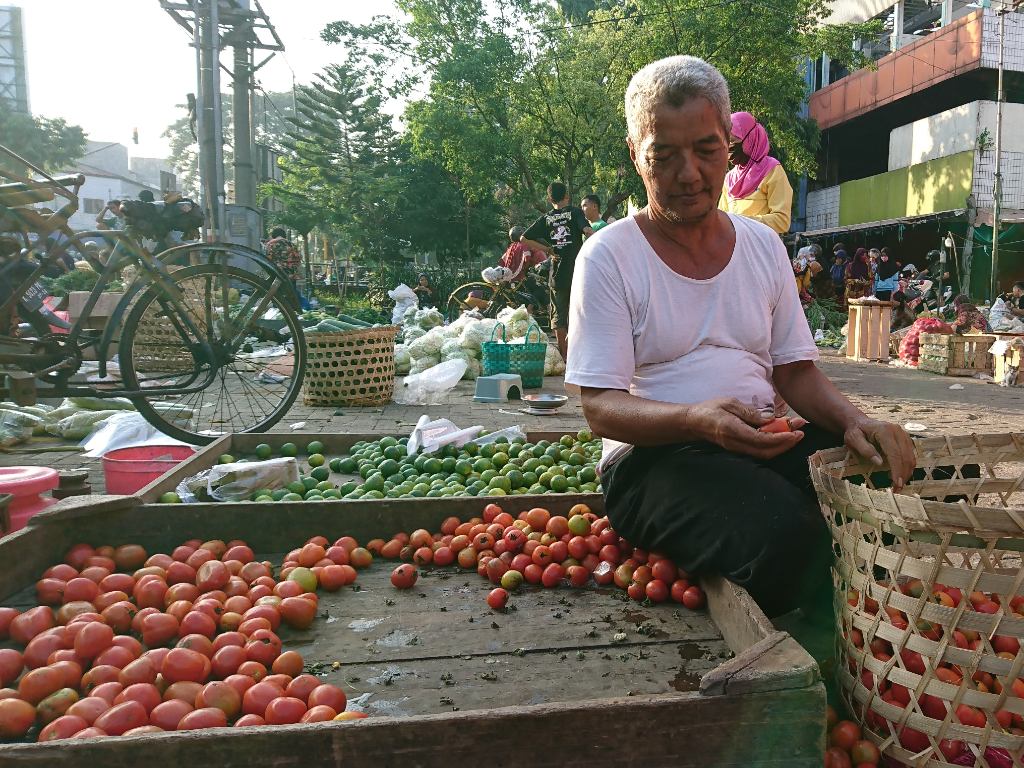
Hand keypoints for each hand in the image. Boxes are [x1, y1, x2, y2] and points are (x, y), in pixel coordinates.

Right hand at [689, 398, 803, 460]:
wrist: (694, 422)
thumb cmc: (711, 409)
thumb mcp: (730, 403)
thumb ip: (750, 413)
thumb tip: (770, 419)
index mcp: (734, 431)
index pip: (762, 440)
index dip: (782, 438)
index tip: (796, 432)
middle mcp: (737, 444)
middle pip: (767, 452)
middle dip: (786, 444)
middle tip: (800, 433)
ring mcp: (737, 449)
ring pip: (764, 454)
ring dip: (781, 445)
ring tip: (794, 431)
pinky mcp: (739, 449)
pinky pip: (759, 451)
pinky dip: (773, 444)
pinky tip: (780, 434)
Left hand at [843, 418, 915, 490]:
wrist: (860, 422)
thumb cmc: (855, 432)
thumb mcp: (853, 440)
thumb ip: (865, 450)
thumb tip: (879, 462)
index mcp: (885, 431)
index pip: (895, 454)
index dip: (897, 470)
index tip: (896, 484)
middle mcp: (898, 431)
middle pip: (906, 457)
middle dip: (903, 475)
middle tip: (897, 490)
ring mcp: (903, 435)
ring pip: (911, 457)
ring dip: (907, 473)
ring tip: (898, 485)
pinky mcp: (905, 439)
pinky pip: (910, 455)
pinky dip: (907, 467)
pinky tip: (900, 476)